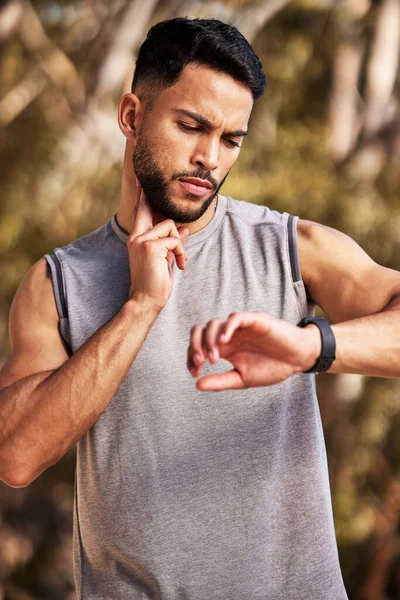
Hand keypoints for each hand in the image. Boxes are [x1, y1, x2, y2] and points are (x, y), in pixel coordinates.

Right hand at [128, 178, 188, 311]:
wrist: (146, 300)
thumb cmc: (155, 283)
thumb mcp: (165, 259)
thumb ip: (171, 242)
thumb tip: (184, 229)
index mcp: (136, 239)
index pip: (139, 212)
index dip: (141, 196)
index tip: (140, 180)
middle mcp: (136, 237)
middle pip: (155, 214)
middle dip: (160, 208)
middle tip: (157, 201)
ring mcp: (142, 240)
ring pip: (170, 226)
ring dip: (180, 245)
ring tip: (179, 261)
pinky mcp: (151, 246)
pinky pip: (175, 240)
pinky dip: (181, 253)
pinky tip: (179, 266)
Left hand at [187, 312, 320, 390]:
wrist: (297, 360)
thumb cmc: (272, 367)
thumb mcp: (242, 379)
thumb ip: (220, 381)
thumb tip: (197, 385)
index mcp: (224, 348)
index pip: (198, 345)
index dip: (191, 357)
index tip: (195, 373)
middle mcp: (228, 335)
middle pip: (200, 330)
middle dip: (195, 346)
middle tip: (200, 363)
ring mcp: (240, 326)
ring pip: (214, 324)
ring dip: (209, 340)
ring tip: (213, 358)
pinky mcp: (254, 320)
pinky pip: (235, 318)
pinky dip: (226, 328)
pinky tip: (224, 342)